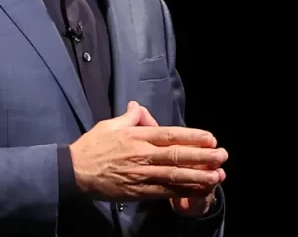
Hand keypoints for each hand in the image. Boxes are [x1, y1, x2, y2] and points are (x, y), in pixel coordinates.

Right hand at [69, 101, 227, 200]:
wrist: (74, 171)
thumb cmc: (93, 146)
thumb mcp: (110, 125)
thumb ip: (129, 117)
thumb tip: (137, 107)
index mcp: (137, 137)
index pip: (170, 135)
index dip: (192, 137)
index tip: (210, 138)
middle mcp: (142, 155)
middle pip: (177, 155)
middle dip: (203, 156)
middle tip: (222, 156)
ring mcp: (141, 175)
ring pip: (174, 175)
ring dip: (198, 176)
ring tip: (218, 176)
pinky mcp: (138, 192)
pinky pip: (165, 191)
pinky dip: (182, 191)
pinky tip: (198, 190)